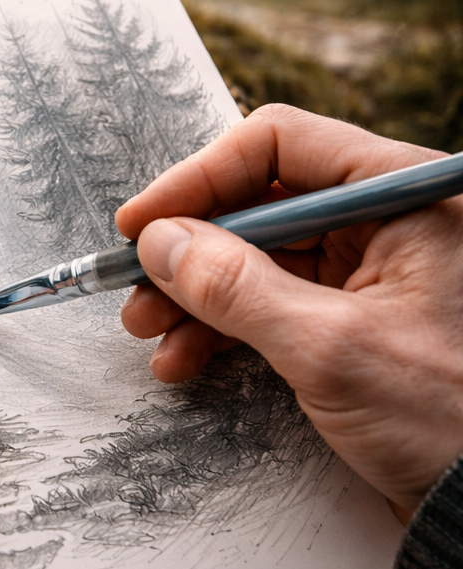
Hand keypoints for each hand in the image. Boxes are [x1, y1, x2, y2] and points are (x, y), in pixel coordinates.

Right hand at [116, 104, 462, 523]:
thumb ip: (237, 287)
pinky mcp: (350, 317)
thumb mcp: (330, 348)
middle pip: (258, 205)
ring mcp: (367, 271)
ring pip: (255, 257)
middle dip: (189, 250)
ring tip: (149, 332)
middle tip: (137, 289)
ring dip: (195, 293)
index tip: (142, 223)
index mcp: (404, 195)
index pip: (279, 148)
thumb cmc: (450, 420)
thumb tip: (159, 242)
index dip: (198, 180)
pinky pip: (270, 302)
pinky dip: (222, 326)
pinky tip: (186, 358)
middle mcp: (384, 221)